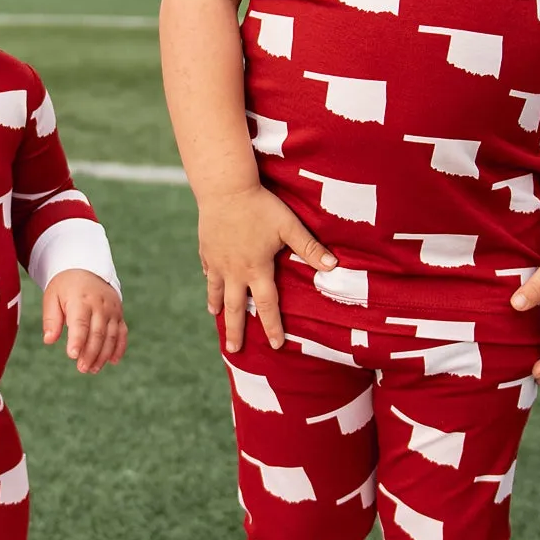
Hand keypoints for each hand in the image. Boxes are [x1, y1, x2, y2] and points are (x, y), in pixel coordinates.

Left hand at [42, 270, 126, 372]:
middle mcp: (100, 305)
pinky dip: (119, 348)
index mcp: (81, 300)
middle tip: (82, 368)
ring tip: (93, 369)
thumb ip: (50, 319)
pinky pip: (122, 333)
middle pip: (97, 333)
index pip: (80, 323)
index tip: (72, 355)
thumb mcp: (52, 297)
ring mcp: (112, 310)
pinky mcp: (118, 315)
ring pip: (111, 336)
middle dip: (90, 353)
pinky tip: (112, 361)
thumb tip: (48, 340)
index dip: (77, 340)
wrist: (87, 270)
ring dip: (103, 355)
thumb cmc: (65, 287)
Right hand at [198, 185, 336, 354]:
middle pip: (235, 307)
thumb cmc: (260, 206)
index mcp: (257, 269)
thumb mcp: (288, 226)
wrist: (225, 188)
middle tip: (234, 350)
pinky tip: (210, 281)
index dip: (273, 326)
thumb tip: (333, 266)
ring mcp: (217, 261)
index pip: (266, 306)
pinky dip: (210, 280)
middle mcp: (235, 271)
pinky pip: (208, 269)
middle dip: (235, 331)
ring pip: (216, 290)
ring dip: (218, 306)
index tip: (277, 345)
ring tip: (216, 316)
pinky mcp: (206, 249)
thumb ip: (309, 248)